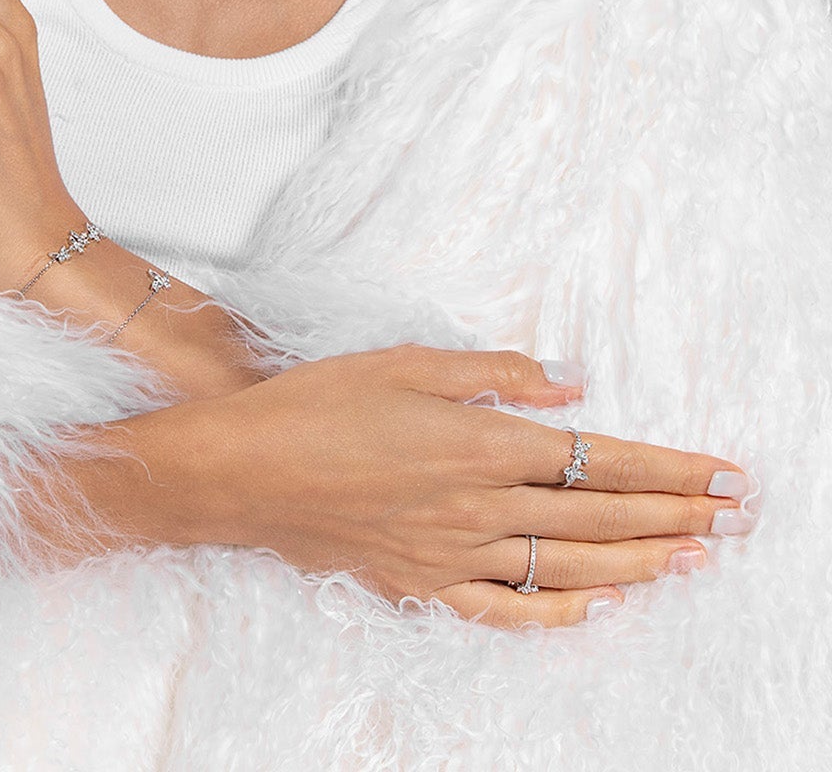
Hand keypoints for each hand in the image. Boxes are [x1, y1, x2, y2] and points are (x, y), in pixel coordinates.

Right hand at [197, 345, 752, 629]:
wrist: (240, 471)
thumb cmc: (317, 404)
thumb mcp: (407, 362)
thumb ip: (496, 373)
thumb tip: (570, 382)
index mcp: (480, 444)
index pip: (598, 460)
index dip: (667, 469)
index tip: (722, 474)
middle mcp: (478, 507)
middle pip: (598, 518)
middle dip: (676, 517)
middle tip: (737, 518)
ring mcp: (452, 555)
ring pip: (567, 570)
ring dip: (638, 566)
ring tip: (694, 560)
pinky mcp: (421, 585)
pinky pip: (504, 611)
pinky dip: (556, 615)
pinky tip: (596, 610)